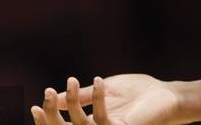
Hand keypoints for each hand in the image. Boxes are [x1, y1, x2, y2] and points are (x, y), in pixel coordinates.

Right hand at [30, 74, 200, 124]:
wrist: (166, 95)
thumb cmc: (138, 93)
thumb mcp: (104, 90)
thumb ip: (81, 96)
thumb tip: (54, 97)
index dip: (46, 120)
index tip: (34, 105)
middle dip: (52, 114)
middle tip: (46, 92)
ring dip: (73, 101)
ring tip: (70, 80)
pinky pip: (102, 118)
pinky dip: (98, 97)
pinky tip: (99, 80)